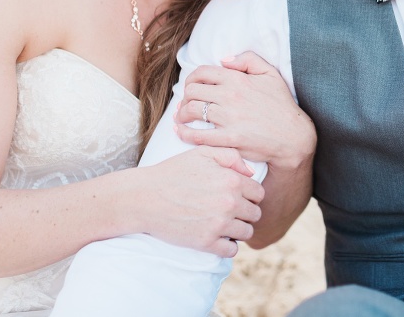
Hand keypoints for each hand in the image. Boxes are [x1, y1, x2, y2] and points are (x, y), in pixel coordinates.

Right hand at [136, 145, 263, 256]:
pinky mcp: (206, 242)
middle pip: (255, 214)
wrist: (144, 197)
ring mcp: (219, 225)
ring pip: (246, 232)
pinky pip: (231, 251)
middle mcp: (229, 203)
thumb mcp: (202, 153)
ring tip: (225, 224)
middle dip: (246, 212)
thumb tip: (250, 172)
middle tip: (231, 210)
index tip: (239, 197)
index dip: (250, 195)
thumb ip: (231, 156)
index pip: (259, 193)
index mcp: (232, 181)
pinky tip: (218, 237)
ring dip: (238, 229)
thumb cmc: (173, 172)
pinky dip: (227, 246)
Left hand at [173, 52, 315, 171]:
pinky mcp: (229, 139)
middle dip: (185, 96)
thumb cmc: (282, 105)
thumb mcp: (271, 74)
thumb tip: (224, 59)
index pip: (202, 72)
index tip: (191, 86)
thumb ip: (248, 59)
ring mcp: (228, 118)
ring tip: (182, 117)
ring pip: (191, 111)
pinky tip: (181, 131)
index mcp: (238, 79)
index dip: (191, 78)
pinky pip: (197, 135)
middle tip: (185, 103)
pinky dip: (184, 133)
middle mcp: (230, 96)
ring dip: (181, 114)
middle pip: (192, 91)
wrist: (293, 136)